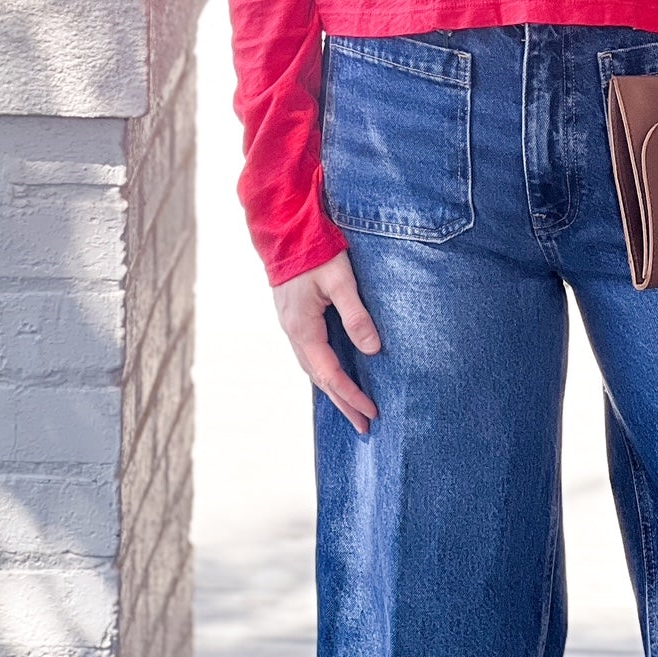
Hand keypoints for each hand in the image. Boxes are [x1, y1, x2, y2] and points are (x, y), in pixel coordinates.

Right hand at [273, 250, 381, 432]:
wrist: (285, 229)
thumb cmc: (314, 251)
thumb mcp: (340, 281)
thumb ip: (356, 314)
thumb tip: (372, 350)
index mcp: (303, 329)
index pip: (329, 374)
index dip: (351, 395)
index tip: (371, 412)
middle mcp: (294, 333)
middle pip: (320, 379)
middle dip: (343, 403)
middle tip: (365, 427)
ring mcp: (292, 326)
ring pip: (313, 368)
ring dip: (333, 390)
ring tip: (352, 407)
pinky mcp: (295, 318)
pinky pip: (310, 354)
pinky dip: (325, 371)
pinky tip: (335, 374)